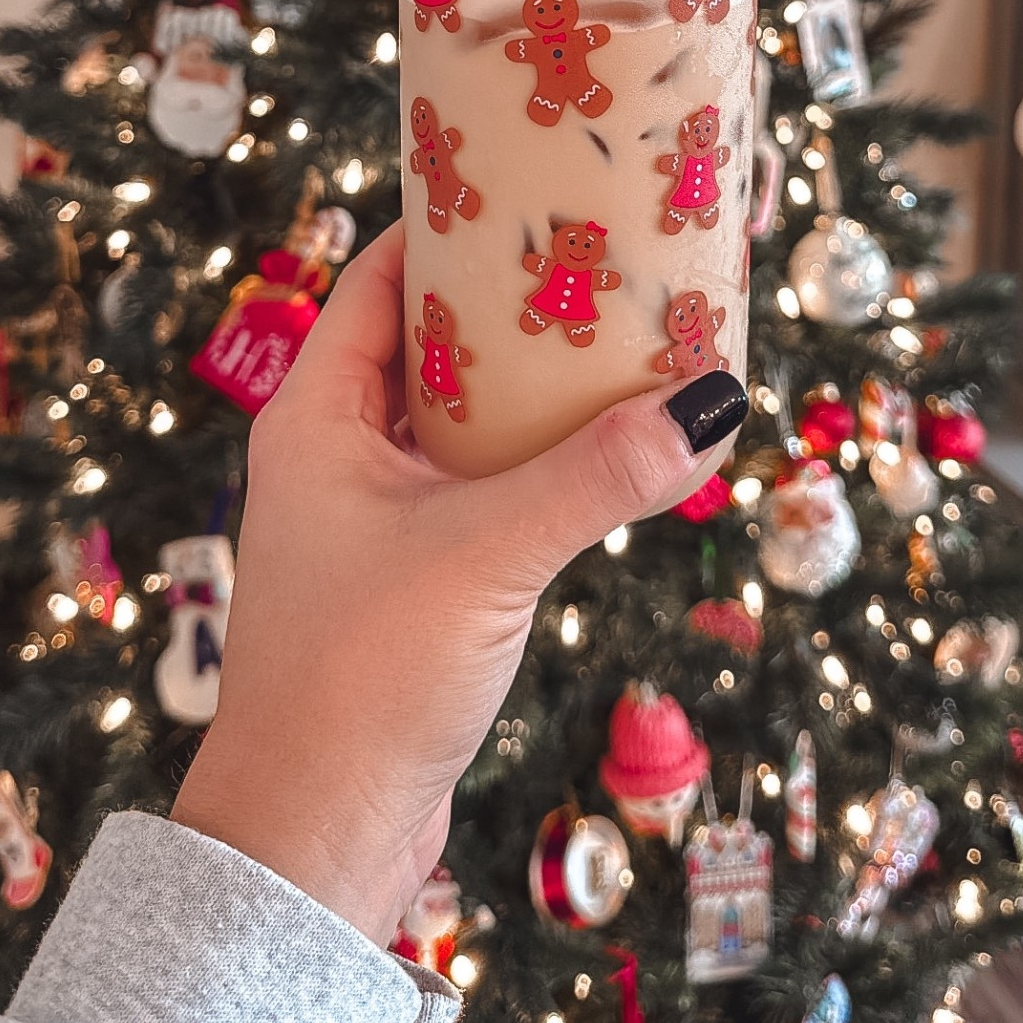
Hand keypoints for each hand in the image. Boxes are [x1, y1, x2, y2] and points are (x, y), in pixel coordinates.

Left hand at [173, 224, 745, 945]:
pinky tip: (608, 454)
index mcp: (316, 416)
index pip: (379, 280)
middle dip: (516, 306)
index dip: (449, 227)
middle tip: (605, 263)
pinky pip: (484, 487)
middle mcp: (338, 453)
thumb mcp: (487, 555)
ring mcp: (376, 517)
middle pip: (433, 344)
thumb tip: (707, 406)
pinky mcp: (415, 578)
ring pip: (465, 420)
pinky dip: (540, 462)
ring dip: (536, 391)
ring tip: (626, 344)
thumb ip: (596, 480)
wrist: (315, 834)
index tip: (531, 188)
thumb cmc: (362, 678)